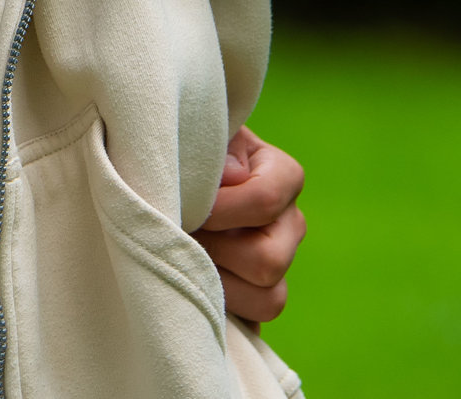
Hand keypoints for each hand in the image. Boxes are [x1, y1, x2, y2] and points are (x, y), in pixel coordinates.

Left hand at [191, 126, 306, 321]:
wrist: (170, 184)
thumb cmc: (185, 155)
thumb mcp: (197, 138)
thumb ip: (214, 149)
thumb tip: (234, 174)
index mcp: (282, 175)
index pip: (265, 198)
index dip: (218, 210)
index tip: (183, 205)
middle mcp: (290, 223)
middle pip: (268, 260)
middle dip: (214, 251)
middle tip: (178, 236)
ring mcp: (280, 264)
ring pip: (267, 299)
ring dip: (213, 283)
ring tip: (182, 260)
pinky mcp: (260, 298)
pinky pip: (253, 321)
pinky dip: (217, 309)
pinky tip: (189, 285)